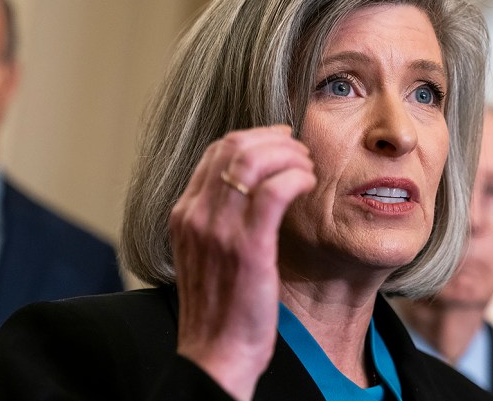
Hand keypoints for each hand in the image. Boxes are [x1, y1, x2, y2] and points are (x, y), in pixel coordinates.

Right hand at [169, 125, 316, 399]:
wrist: (215, 354)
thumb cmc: (219, 309)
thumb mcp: (207, 254)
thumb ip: (220, 219)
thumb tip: (253, 188)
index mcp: (183, 213)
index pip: (216, 151)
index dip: (253, 137)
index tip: (280, 142)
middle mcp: (195, 215)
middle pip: (234, 146)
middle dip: (273, 139)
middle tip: (299, 150)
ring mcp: (218, 229)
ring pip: (254, 160)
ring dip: (289, 155)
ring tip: (307, 168)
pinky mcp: (248, 246)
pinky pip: (275, 190)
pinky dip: (296, 176)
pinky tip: (309, 184)